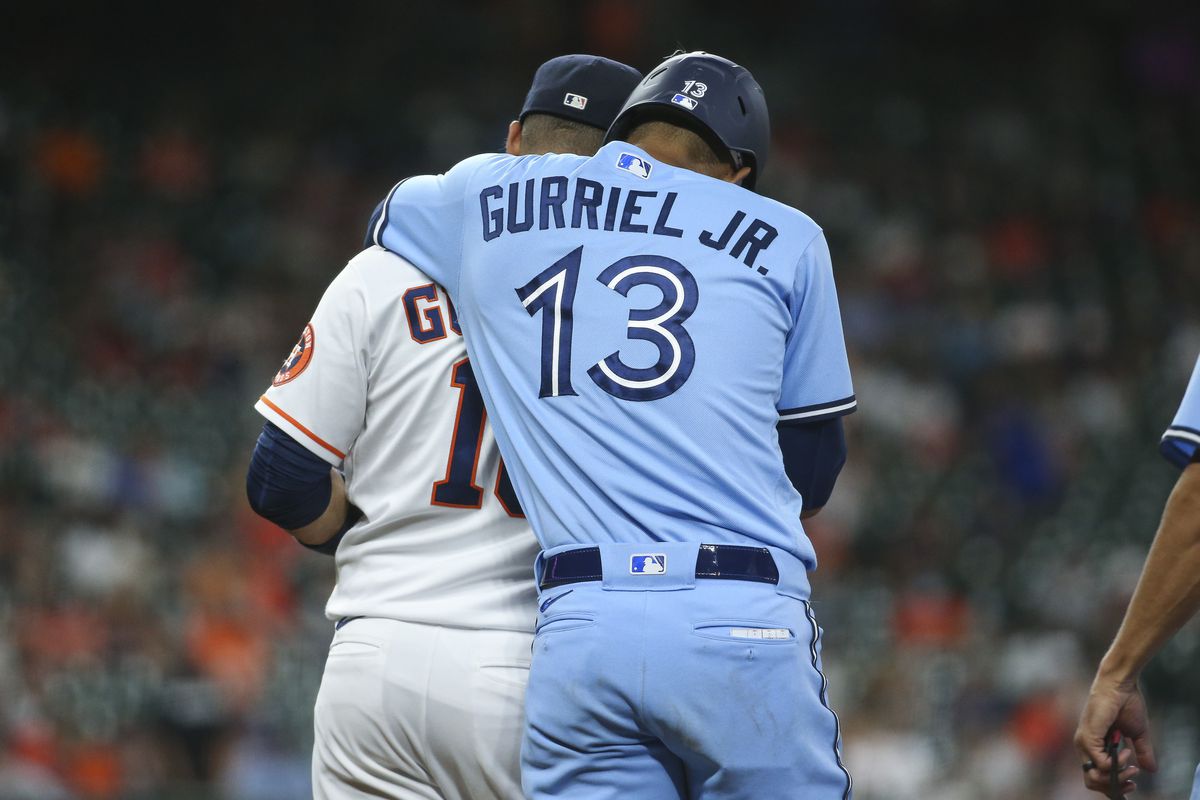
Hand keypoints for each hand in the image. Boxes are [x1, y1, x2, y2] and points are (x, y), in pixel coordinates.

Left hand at [1074, 678, 1156, 794]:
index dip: (1113, 786)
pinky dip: (1117, 763)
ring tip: (1132, 766)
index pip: (1095, 776)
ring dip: (1118, 776)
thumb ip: (1142, 752)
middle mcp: (1085, 746)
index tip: (1133, 785)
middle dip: (1116, 786)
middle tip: (1133, 779)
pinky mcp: (1088, 737)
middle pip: (1093, 782)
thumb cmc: (1126, 704)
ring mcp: (1084, 742)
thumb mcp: (1137, 734)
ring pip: (1096, 776)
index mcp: (1093, 746)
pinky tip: (1126, 751)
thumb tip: (1150, 770)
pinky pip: (1101, 763)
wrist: (1120, 685)